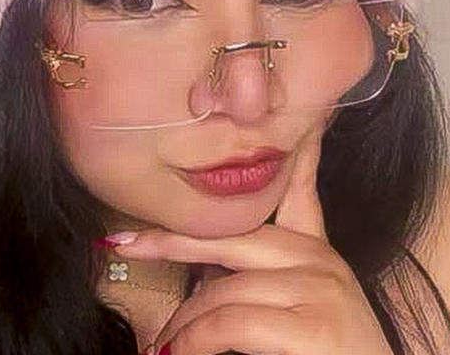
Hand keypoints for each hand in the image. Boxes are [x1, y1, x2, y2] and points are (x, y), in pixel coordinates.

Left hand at [114, 128, 393, 354]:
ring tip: (161, 345)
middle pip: (231, 235)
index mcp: (315, 252)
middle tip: (125, 244)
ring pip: (222, 289)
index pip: (300, 188)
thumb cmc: (324, 353)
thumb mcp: (297, 302)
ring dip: (182, 323)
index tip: (280, 118)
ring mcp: (319, 286)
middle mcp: (319, 259)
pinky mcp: (314, 324)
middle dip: (173, 240)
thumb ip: (260, 274)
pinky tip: (181, 352)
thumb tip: (207, 269)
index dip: (287, 152)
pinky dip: (195, 341)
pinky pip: (230, 323)